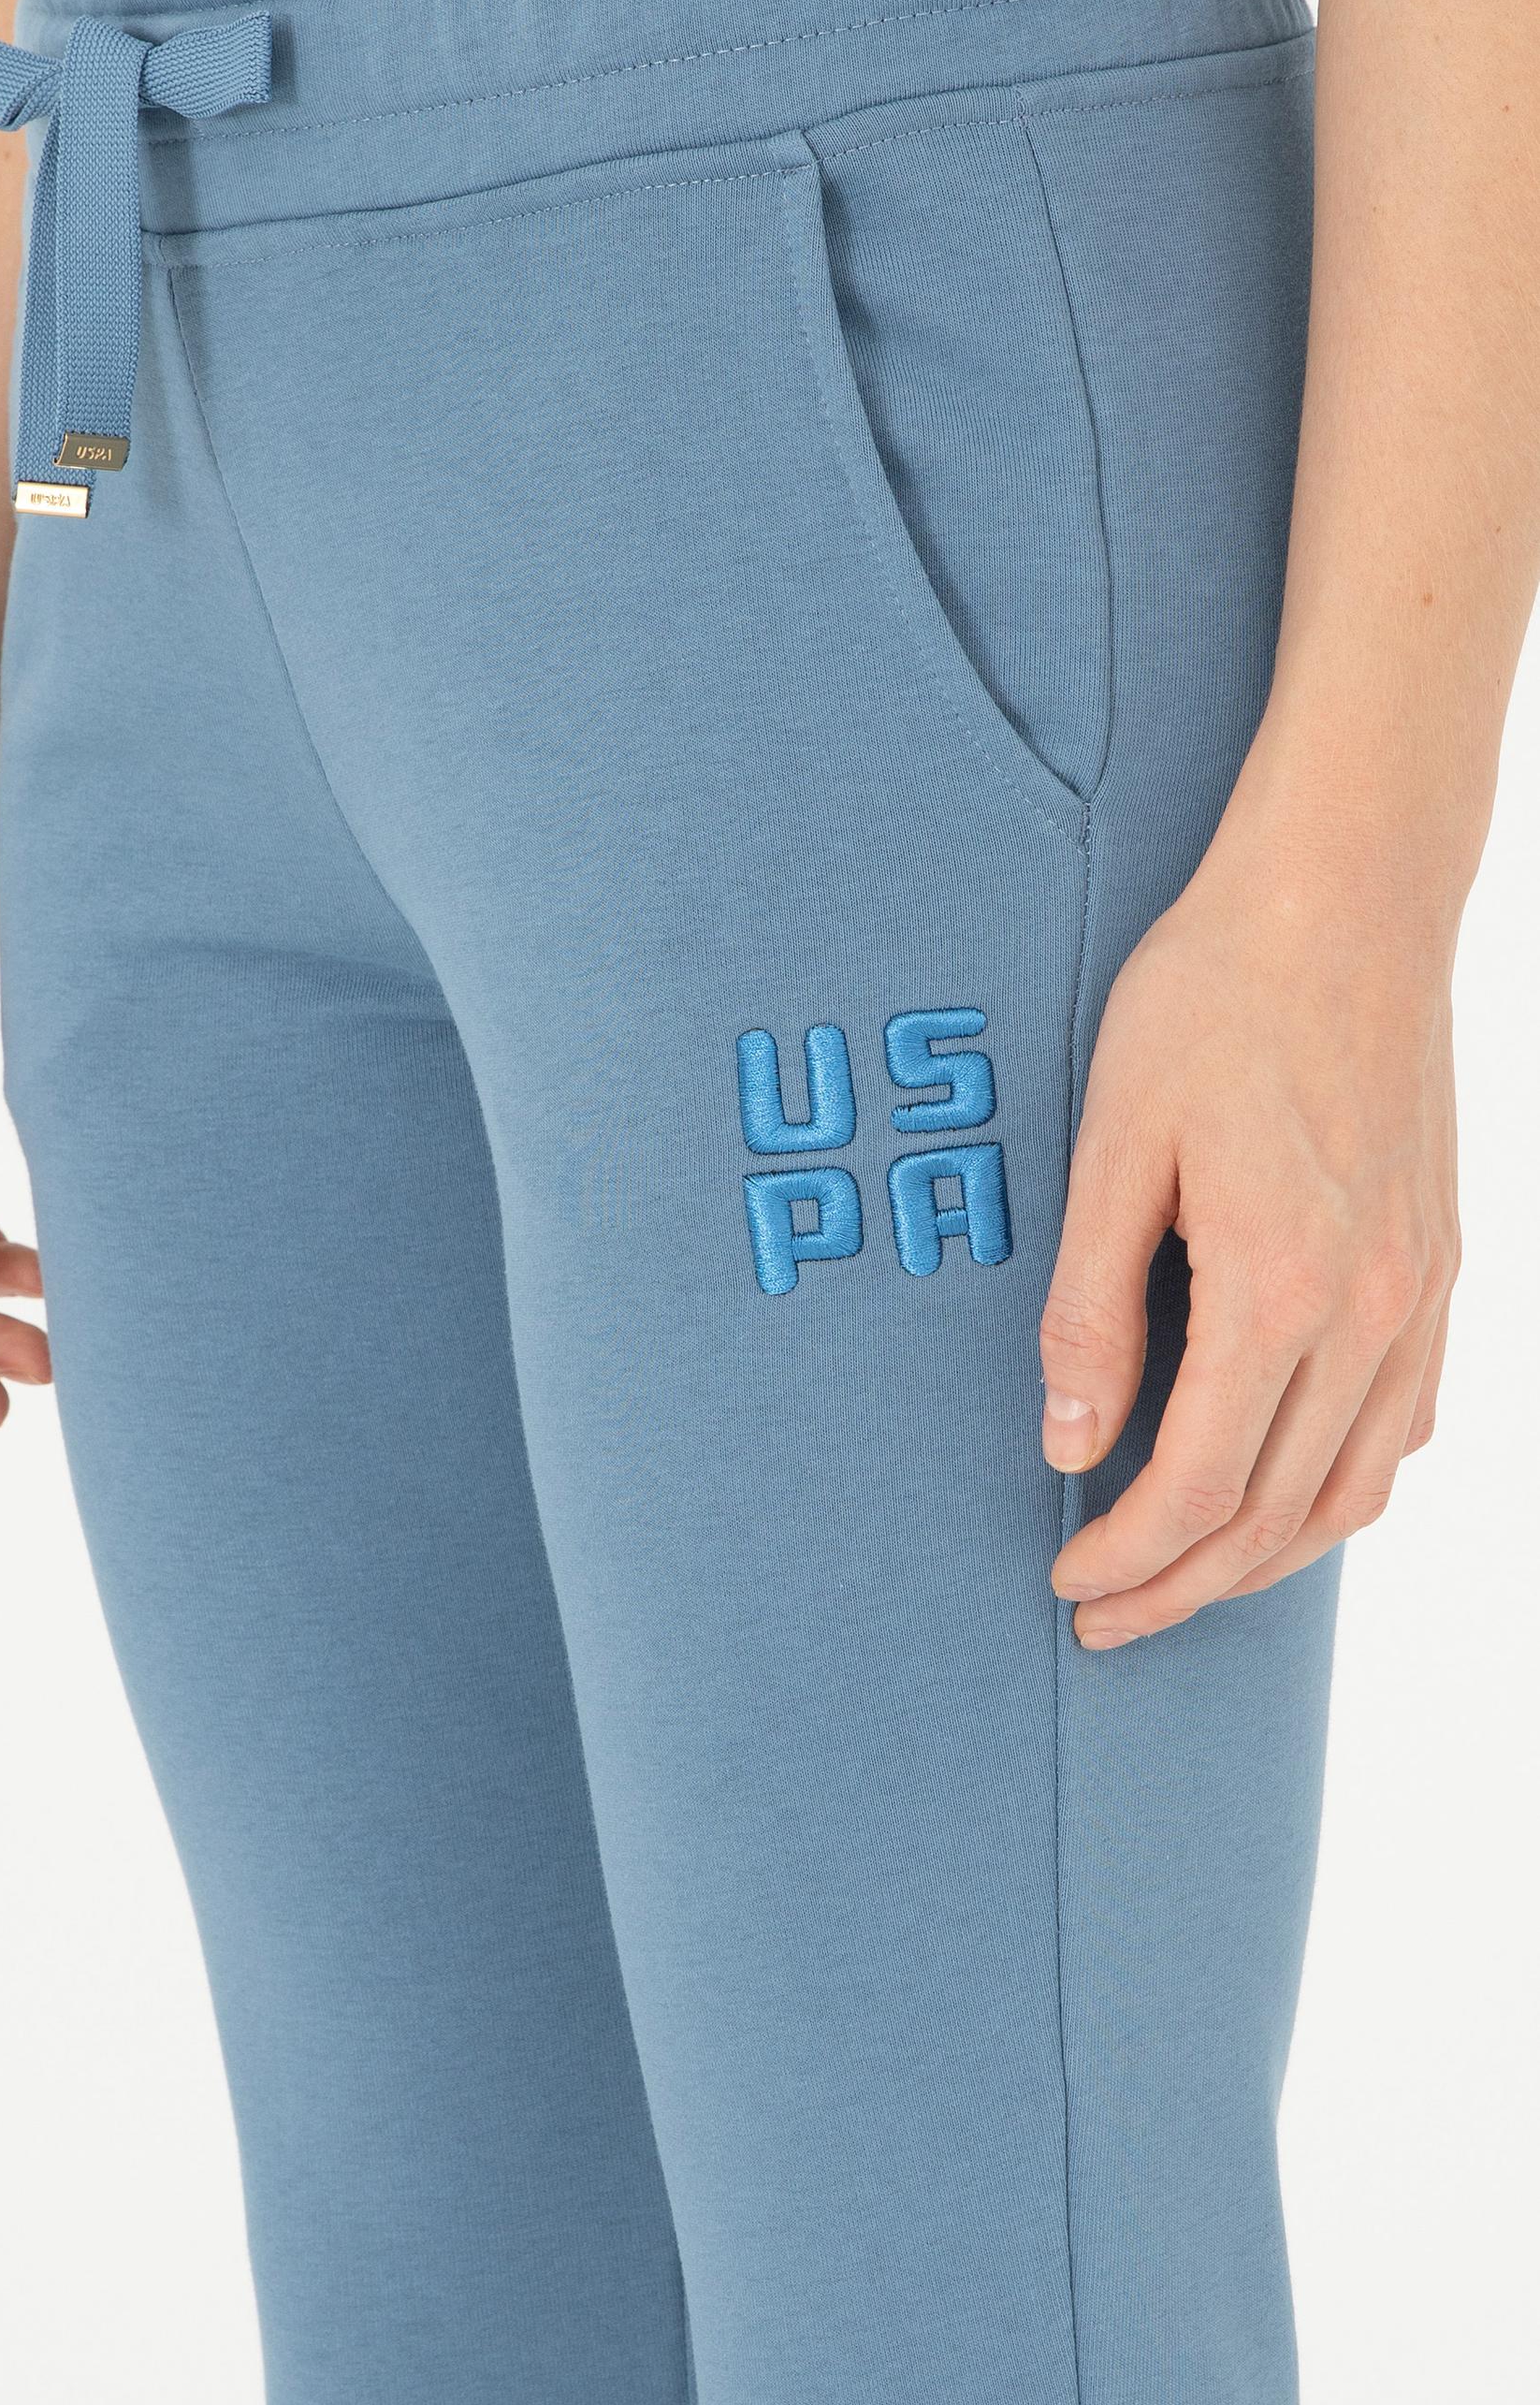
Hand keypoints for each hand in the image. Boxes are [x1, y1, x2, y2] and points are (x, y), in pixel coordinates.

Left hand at [1040, 775, 1458, 1645]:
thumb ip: (1091, 1307)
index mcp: (1278, 1286)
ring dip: (1266, 1555)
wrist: (1346, 897)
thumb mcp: (1114, 1143)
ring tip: (1184, 1575)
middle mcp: (1371, 1311)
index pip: (1198, 1486)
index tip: (1068, 1578)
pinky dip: (1341, 1485)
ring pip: (1354, 1486)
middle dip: (1185, 1584)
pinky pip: (1404, 1421)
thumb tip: (1068, 1444)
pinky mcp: (1442, 1264)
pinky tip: (1285, 1488)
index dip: (1128, 1554)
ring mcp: (1422, 1293)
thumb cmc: (1212, 998)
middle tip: (1105, 1613)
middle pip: (1278, 1513)